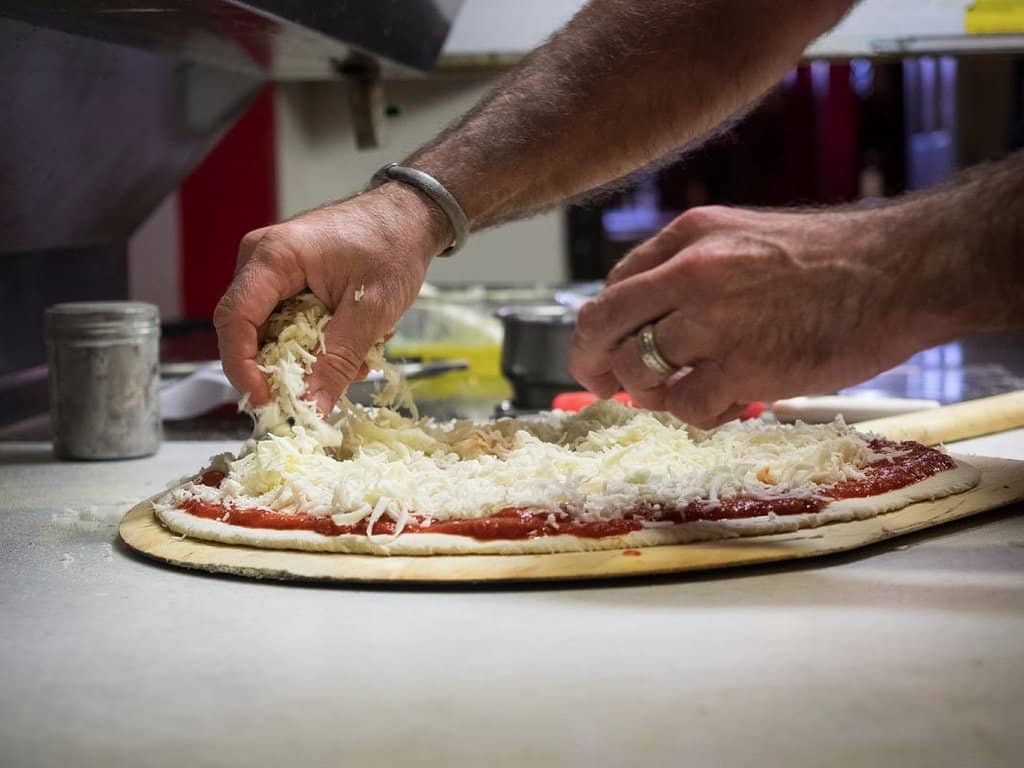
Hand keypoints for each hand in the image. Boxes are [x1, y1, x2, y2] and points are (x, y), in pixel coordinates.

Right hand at [215, 183, 449, 414]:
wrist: (408, 216)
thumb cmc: (392, 246)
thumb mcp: (370, 311)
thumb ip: (339, 361)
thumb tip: (313, 408)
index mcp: (274, 257)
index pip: (234, 320)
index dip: (244, 368)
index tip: (266, 402)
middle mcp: (261, 260)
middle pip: (247, 331)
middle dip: (282, 369)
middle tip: (319, 394)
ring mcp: (271, 270)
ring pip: (270, 332)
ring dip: (308, 357)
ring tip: (357, 360)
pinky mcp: (285, 280)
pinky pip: (286, 323)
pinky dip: (315, 343)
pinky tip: (354, 344)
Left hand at [569, 205, 954, 427]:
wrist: (901, 271)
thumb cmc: (830, 261)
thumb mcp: (745, 237)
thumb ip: (690, 269)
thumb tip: (645, 316)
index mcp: (689, 235)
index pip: (612, 287)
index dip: (600, 329)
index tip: (602, 354)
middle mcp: (690, 272)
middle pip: (602, 327)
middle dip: (592, 364)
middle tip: (604, 388)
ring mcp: (714, 320)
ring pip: (637, 371)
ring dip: (655, 393)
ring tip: (693, 392)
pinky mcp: (743, 366)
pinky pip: (685, 406)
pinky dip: (698, 415)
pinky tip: (729, 405)